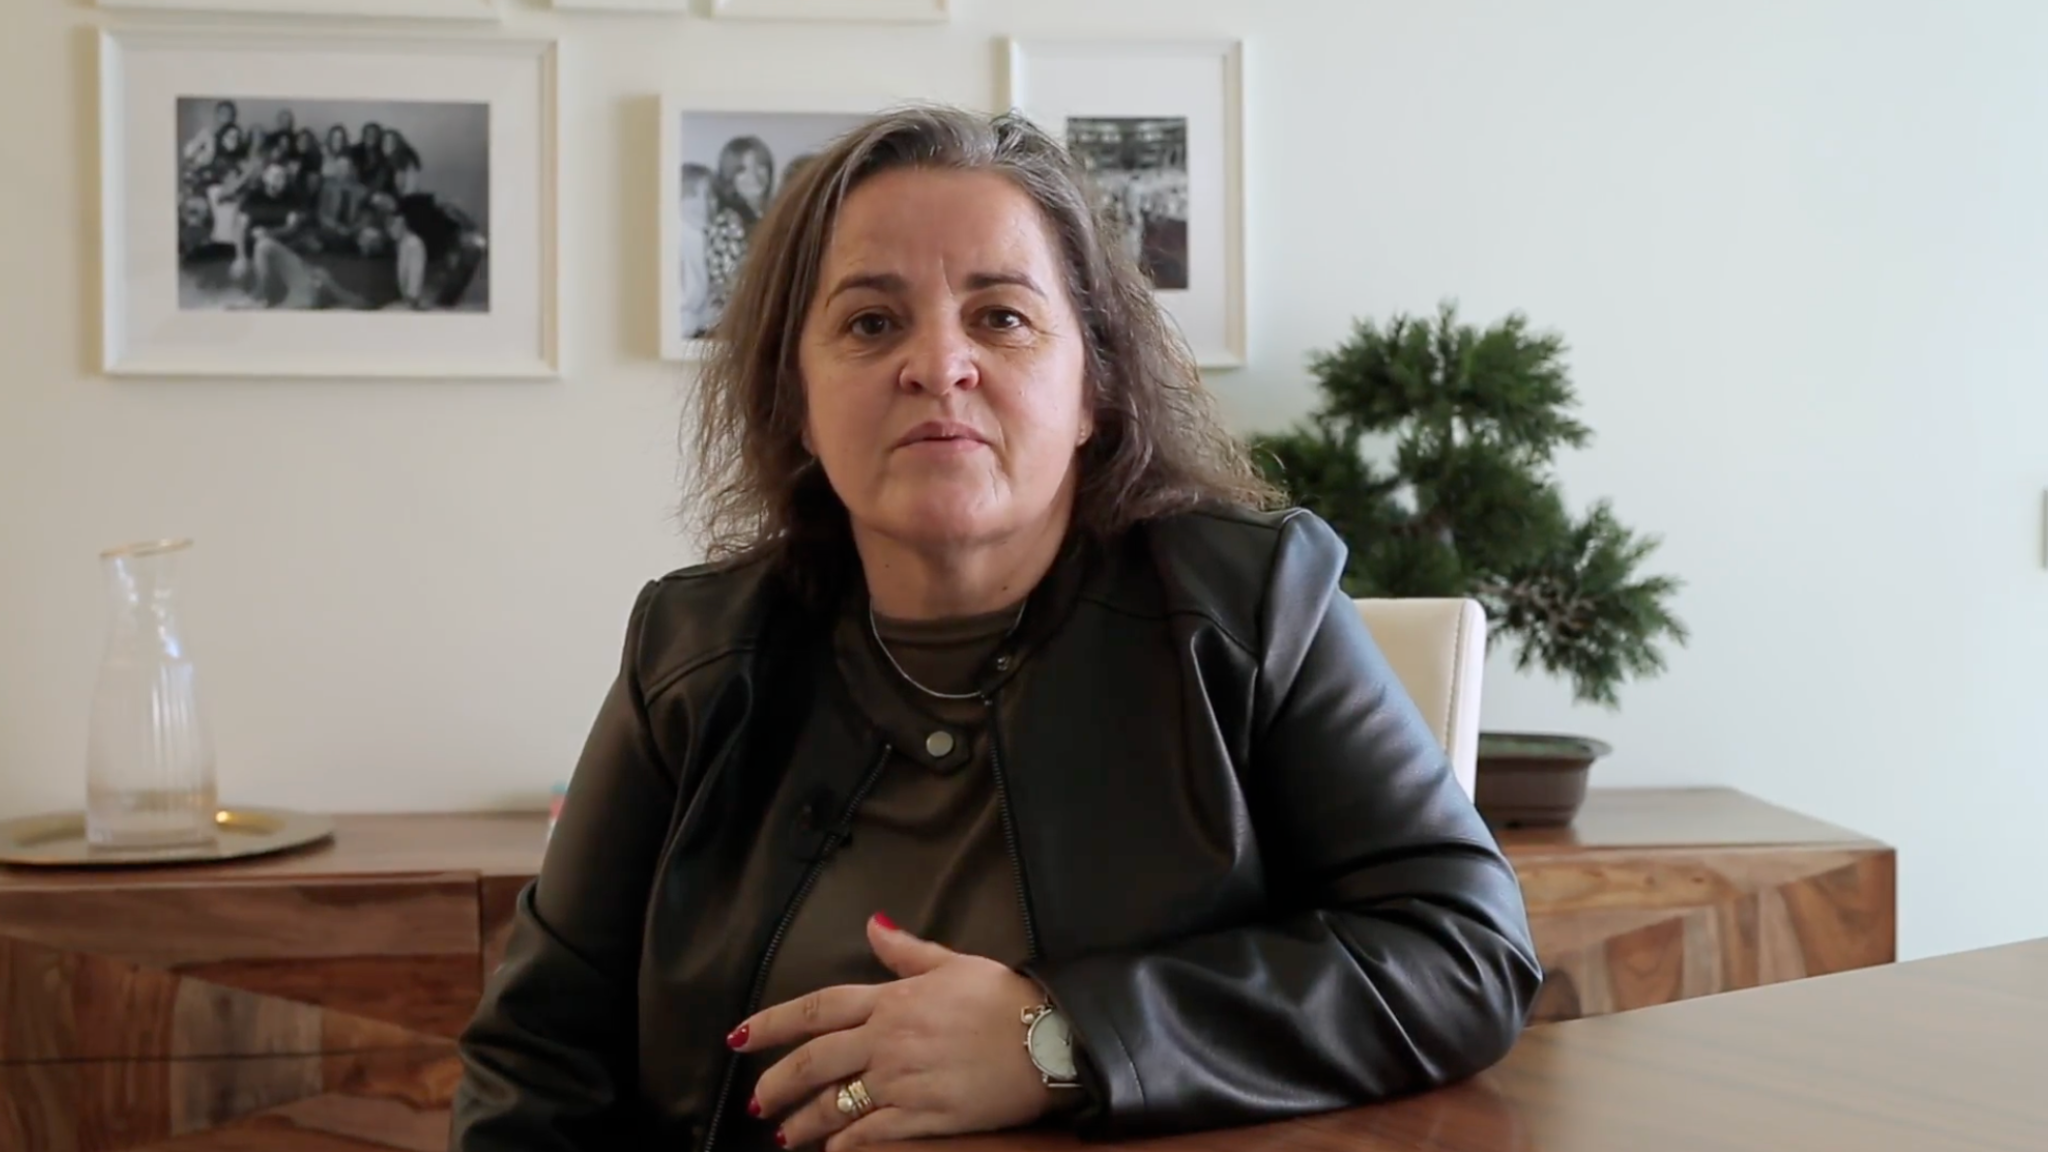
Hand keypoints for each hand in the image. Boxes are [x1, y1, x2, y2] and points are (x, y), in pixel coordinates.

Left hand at [733, 915, 1053, 1150]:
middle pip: (813, 1061)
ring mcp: (902, 1082)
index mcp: (891, 1000)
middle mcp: (887, 1041)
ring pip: (834, 1103)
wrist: (1051, 1039)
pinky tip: (831, 1150)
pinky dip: (844, 1143)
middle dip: (777, 1082)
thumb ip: (906, 951)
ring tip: (784, 1134)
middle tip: (757, 1101)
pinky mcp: (924, 1117)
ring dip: (802, 1121)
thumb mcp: (955, 963)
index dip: (772, 1023)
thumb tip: (873, 925)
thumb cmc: (1005, 998)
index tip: (740, 1037)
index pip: (817, 1009)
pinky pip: (870, 1134)